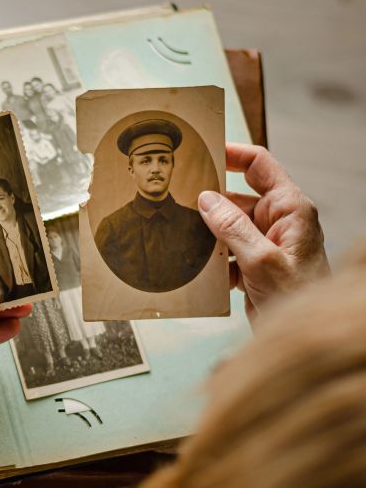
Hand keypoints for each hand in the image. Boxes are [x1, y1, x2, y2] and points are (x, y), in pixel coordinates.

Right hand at [198, 143, 328, 323]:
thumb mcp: (261, 259)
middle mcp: (278, 221)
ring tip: (184, 236)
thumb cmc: (298, 296)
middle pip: (237, 197)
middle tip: (180, 198)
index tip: (206, 152)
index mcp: (289, 209)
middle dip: (210, 200)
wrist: (306, 335)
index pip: (260, 165)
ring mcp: (265, 243)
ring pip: (227, 226)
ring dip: (208, 233)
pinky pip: (226, 251)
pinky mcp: (253, 265)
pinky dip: (211, 258)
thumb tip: (207, 199)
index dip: (233, 154)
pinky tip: (198, 267)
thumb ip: (232, 227)